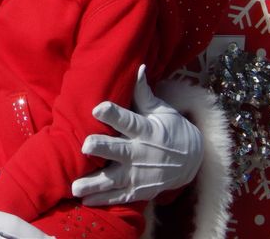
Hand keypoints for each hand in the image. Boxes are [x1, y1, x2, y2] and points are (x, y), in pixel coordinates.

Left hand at [71, 64, 203, 205]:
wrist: (194, 161)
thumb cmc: (171, 129)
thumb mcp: (161, 111)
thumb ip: (144, 93)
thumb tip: (138, 67)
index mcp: (146, 130)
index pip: (128, 120)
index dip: (113, 114)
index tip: (97, 108)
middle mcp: (142, 153)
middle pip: (120, 151)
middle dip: (103, 148)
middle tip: (85, 146)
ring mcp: (141, 174)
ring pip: (115, 179)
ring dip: (95, 184)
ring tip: (75, 187)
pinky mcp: (140, 190)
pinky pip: (120, 196)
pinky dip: (104, 200)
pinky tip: (85, 201)